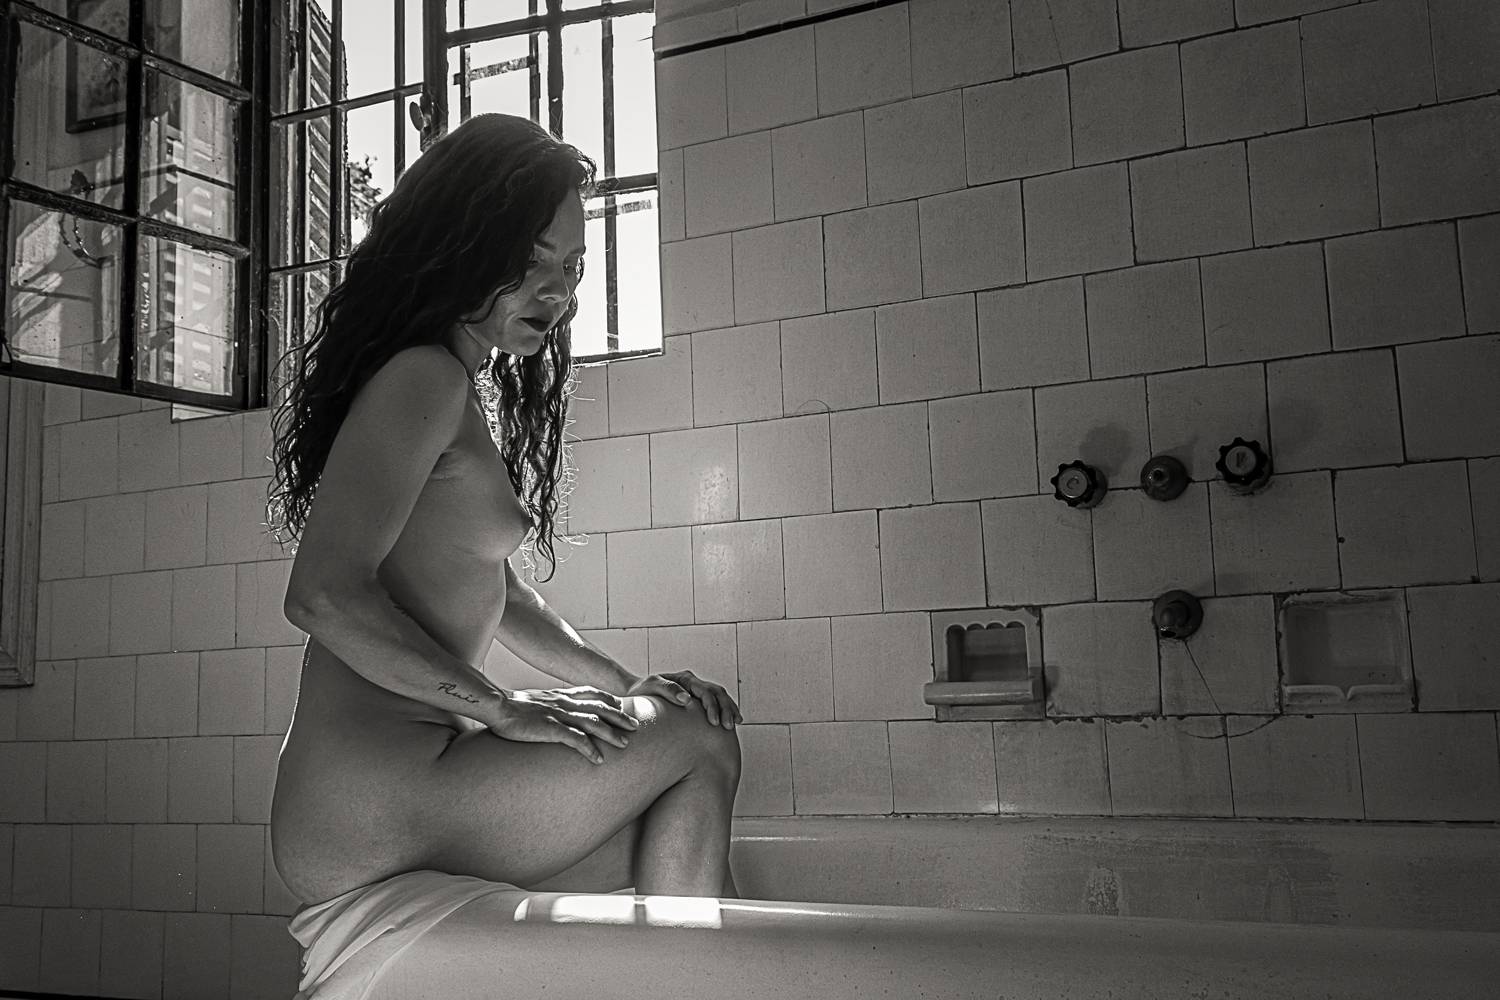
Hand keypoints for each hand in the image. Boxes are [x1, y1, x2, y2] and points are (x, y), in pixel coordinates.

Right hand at [485, 686, 638, 763]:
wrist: (496, 706)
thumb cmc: (513, 707)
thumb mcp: (537, 701)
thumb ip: (552, 705)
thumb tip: (557, 713)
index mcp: (562, 695)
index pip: (593, 694)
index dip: (610, 701)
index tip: (623, 708)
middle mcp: (564, 703)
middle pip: (600, 708)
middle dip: (620, 718)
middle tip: (636, 727)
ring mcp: (558, 715)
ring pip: (593, 723)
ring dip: (611, 734)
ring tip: (625, 745)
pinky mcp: (549, 728)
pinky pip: (574, 739)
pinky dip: (589, 749)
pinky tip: (598, 759)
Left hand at [625, 671, 741, 729]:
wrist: (635, 693)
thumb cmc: (641, 691)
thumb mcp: (651, 686)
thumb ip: (667, 689)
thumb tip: (686, 699)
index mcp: (684, 678)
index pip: (705, 690)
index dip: (712, 706)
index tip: (714, 722)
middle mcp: (693, 683)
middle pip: (717, 693)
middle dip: (725, 708)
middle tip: (726, 726)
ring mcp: (696, 691)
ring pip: (720, 697)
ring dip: (729, 709)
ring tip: (734, 724)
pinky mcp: (696, 701)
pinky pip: (716, 703)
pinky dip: (726, 710)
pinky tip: (733, 722)